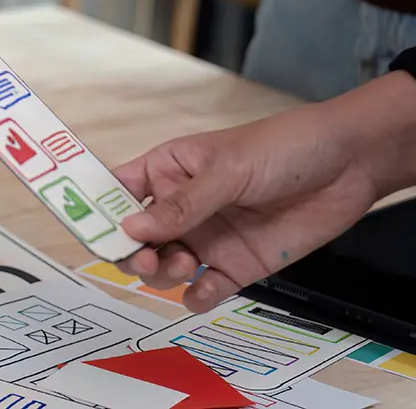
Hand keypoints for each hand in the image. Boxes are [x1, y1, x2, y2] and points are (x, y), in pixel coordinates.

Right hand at [111, 103, 380, 312]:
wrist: (351, 164)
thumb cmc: (286, 146)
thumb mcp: (228, 169)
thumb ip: (181, 205)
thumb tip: (131, 230)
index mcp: (167, 173)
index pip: (115, 195)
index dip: (97, 214)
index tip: (92, 232)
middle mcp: (181, 209)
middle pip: (133, 241)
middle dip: (130, 253)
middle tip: (145, 257)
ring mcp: (206, 238)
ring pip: (162, 269)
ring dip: (162, 273)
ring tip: (187, 263)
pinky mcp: (236, 265)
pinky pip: (203, 291)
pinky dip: (196, 298)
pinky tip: (204, 289)